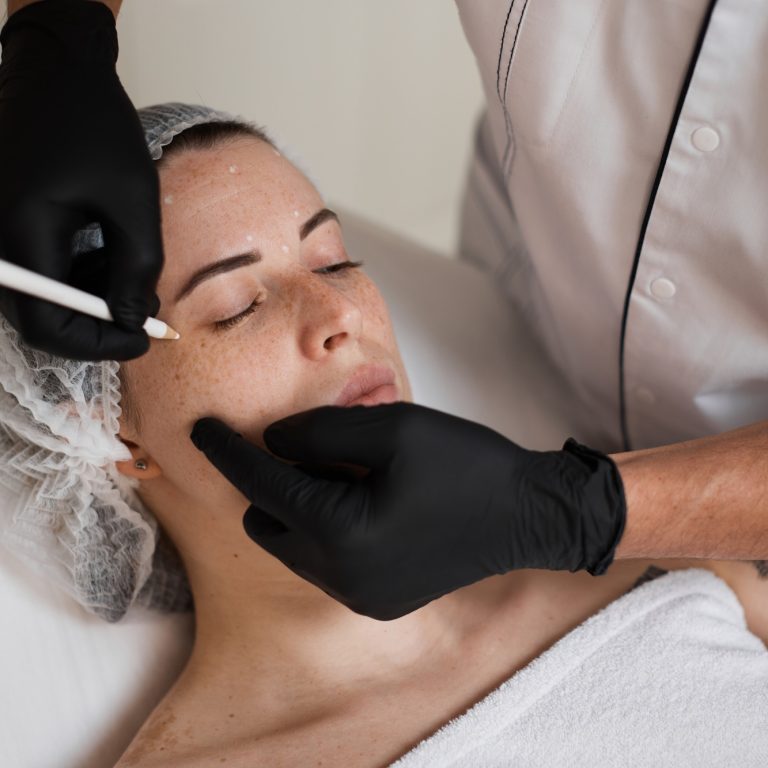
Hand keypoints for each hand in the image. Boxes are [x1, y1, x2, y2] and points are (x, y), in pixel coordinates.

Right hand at [0, 1, 162, 360]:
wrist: (58, 71)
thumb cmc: (96, 126)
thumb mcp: (133, 203)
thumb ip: (135, 269)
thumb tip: (130, 321)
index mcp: (19, 234)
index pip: (45, 328)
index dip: (96, 345)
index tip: (142, 339)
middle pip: (40, 318)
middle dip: (97, 324)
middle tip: (142, 311)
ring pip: (42, 298)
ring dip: (90, 299)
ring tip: (131, 275)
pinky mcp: (6, 223)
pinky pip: (39, 270)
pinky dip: (77, 275)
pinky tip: (108, 254)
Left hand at [190, 402, 626, 620]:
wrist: (527, 515)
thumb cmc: (465, 464)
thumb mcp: (393, 428)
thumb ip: (320, 431)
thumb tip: (274, 440)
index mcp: (341, 534)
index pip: (264, 485)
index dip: (229, 452)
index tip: (200, 428)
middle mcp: (340, 577)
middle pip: (269, 522)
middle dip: (272, 482)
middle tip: (310, 448)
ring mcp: (358, 597)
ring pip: (293, 545)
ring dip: (300, 506)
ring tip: (345, 474)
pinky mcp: (375, 601)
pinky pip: (323, 563)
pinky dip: (325, 529)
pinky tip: (364, 503)